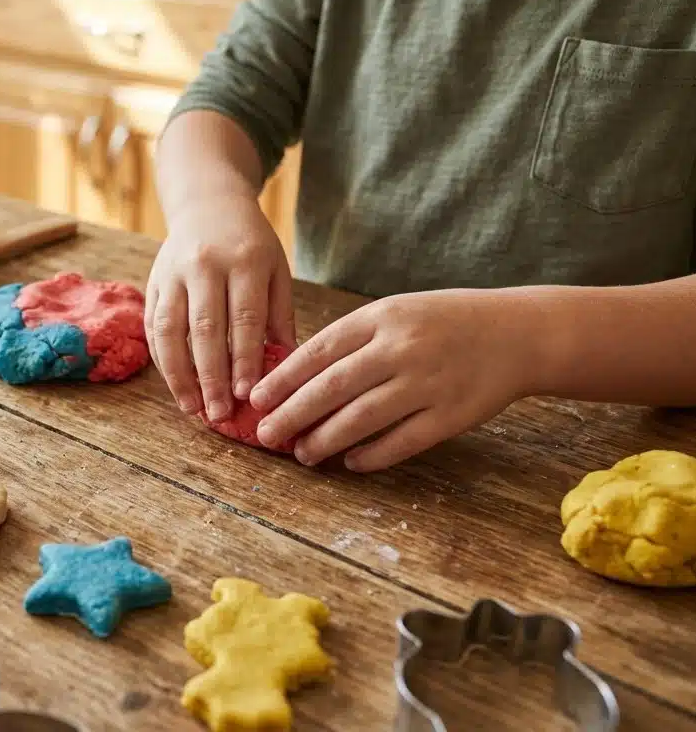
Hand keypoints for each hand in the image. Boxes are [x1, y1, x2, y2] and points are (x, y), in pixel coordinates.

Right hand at [145, 196, 295, 421]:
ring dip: (179, 375)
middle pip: (206, 328)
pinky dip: (163, 360)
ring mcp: (173, 273)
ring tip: (192, 408)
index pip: (244, 318)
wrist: (208, 204)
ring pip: (170, 331)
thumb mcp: (276, 268)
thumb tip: (284, 367)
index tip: (248, 394)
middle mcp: (204, 265)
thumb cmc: (250, 244)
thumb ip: (279, 315)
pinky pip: (154, 327)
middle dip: (212, 376)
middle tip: (220, 413)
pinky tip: (176, 386)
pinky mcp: (153, 283)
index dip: (245, 359)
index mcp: (244, 260)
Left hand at [248, 290, 540, 470]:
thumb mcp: (395, 312)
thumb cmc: (444, 323)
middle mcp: (402, 349)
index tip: (257, 400)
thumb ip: (352, 340)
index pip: (319, 351)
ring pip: (362, 419)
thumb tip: (296, 379)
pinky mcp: (452, 415)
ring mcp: (428, 383)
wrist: (518, 332)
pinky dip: (371, 456)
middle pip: (333, 388)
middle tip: (267, 436)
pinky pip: (401, 442)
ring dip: (325, 441)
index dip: (283, 379)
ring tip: (303, 453)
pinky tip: (350, 463)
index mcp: (382, 318)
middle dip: (293, 415)